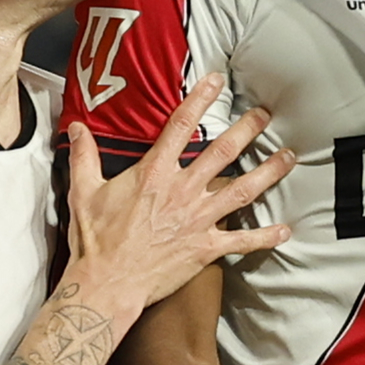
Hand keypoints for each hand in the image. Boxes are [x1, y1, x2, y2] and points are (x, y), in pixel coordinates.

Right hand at [63, 75, 294, 328]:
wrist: (107, 283)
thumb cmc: (95, 240)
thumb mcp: (84, 191)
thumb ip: (83, 156)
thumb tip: (76, 127)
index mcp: (154, 173)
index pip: (180, 126)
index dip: (200, 100)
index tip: (216, 81)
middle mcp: (182, 191)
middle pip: (223, 152)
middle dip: (247, 130)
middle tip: (265, 115)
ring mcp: (198, 219)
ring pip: (242, 190)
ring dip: (268, 172)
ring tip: (288, 158)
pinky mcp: (205, 248)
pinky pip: (242, 241)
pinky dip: (265, 236)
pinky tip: (285, 230)